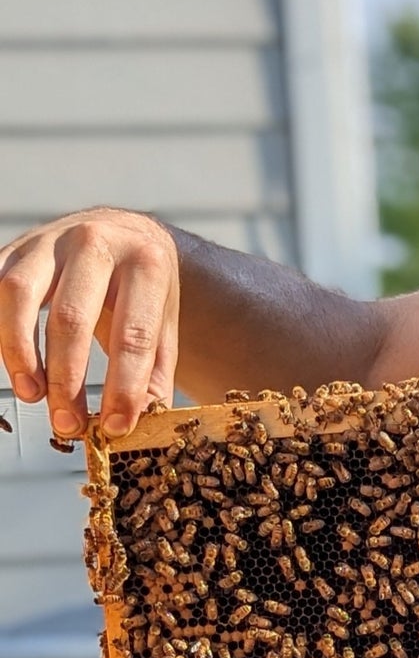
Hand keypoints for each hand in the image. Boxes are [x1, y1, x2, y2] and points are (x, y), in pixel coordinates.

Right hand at [0, 209, 179, 439]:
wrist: (124, 232)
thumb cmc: (143, 287)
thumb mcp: (164, 323)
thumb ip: (153, 372)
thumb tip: (136, 421)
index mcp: (146, 263)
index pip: (134, 334)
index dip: (124, 386)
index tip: (116, 426)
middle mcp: (96, 244)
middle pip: (71, 317)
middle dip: (67, 378)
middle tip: (67, 422)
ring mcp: (50, 242)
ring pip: (19, 295)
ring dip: (20, 352)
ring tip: (33, 394)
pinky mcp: (15, 249)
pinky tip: (12, 362)